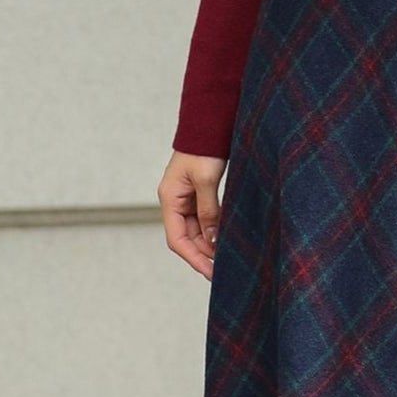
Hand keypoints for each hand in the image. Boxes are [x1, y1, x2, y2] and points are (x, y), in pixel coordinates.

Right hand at [159, 149, 225, 279]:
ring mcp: (185, 198)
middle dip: (203, 255)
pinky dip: (213, 232)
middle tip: (223, 271)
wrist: (208, 123)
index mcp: (169, 199)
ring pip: (195, 231)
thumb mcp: (206, 180)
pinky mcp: (197, 194)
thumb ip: (208, 211)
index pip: (177, 239)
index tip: (210, 273)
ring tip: (226, 259)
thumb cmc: (204, 148)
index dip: (193, 258)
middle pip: (186, 238)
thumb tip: (212, 240)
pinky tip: (225, 240)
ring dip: (209, 245)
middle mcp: (174, 201)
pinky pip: (203, 219)